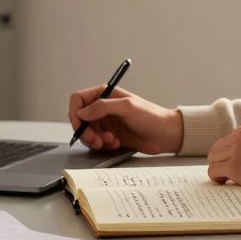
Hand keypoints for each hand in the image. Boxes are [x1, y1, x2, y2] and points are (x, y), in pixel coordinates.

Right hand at [68, 86, 182, 154]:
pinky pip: (96, 142)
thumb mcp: (127, 107)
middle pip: (80, 119)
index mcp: (105, 94)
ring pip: (87, 132)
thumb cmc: (151, 116)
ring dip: (95, 140)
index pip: (78, 99)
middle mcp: (103, 107)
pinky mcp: (110, 135)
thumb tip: (82, 112)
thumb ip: (103, 107)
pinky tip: (115, 144)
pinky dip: (102, 145)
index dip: (75, 113)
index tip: (79, 125)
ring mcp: (106, 122)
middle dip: (85, 131)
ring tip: (110, 142)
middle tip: (96, 140)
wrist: (165, 135)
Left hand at [206, 121, 240, 199]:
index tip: (232, 164)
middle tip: (225, 174)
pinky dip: (216, 178)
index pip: (229, 138)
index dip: (229, 154)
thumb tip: (235, 157)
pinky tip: (224, 183)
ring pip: (213, 159)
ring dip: (218, 170)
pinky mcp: (235, 166)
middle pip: (217, 148)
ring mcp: (238, 149)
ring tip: (225, 180)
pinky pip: (213, 171)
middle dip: (220, 161)